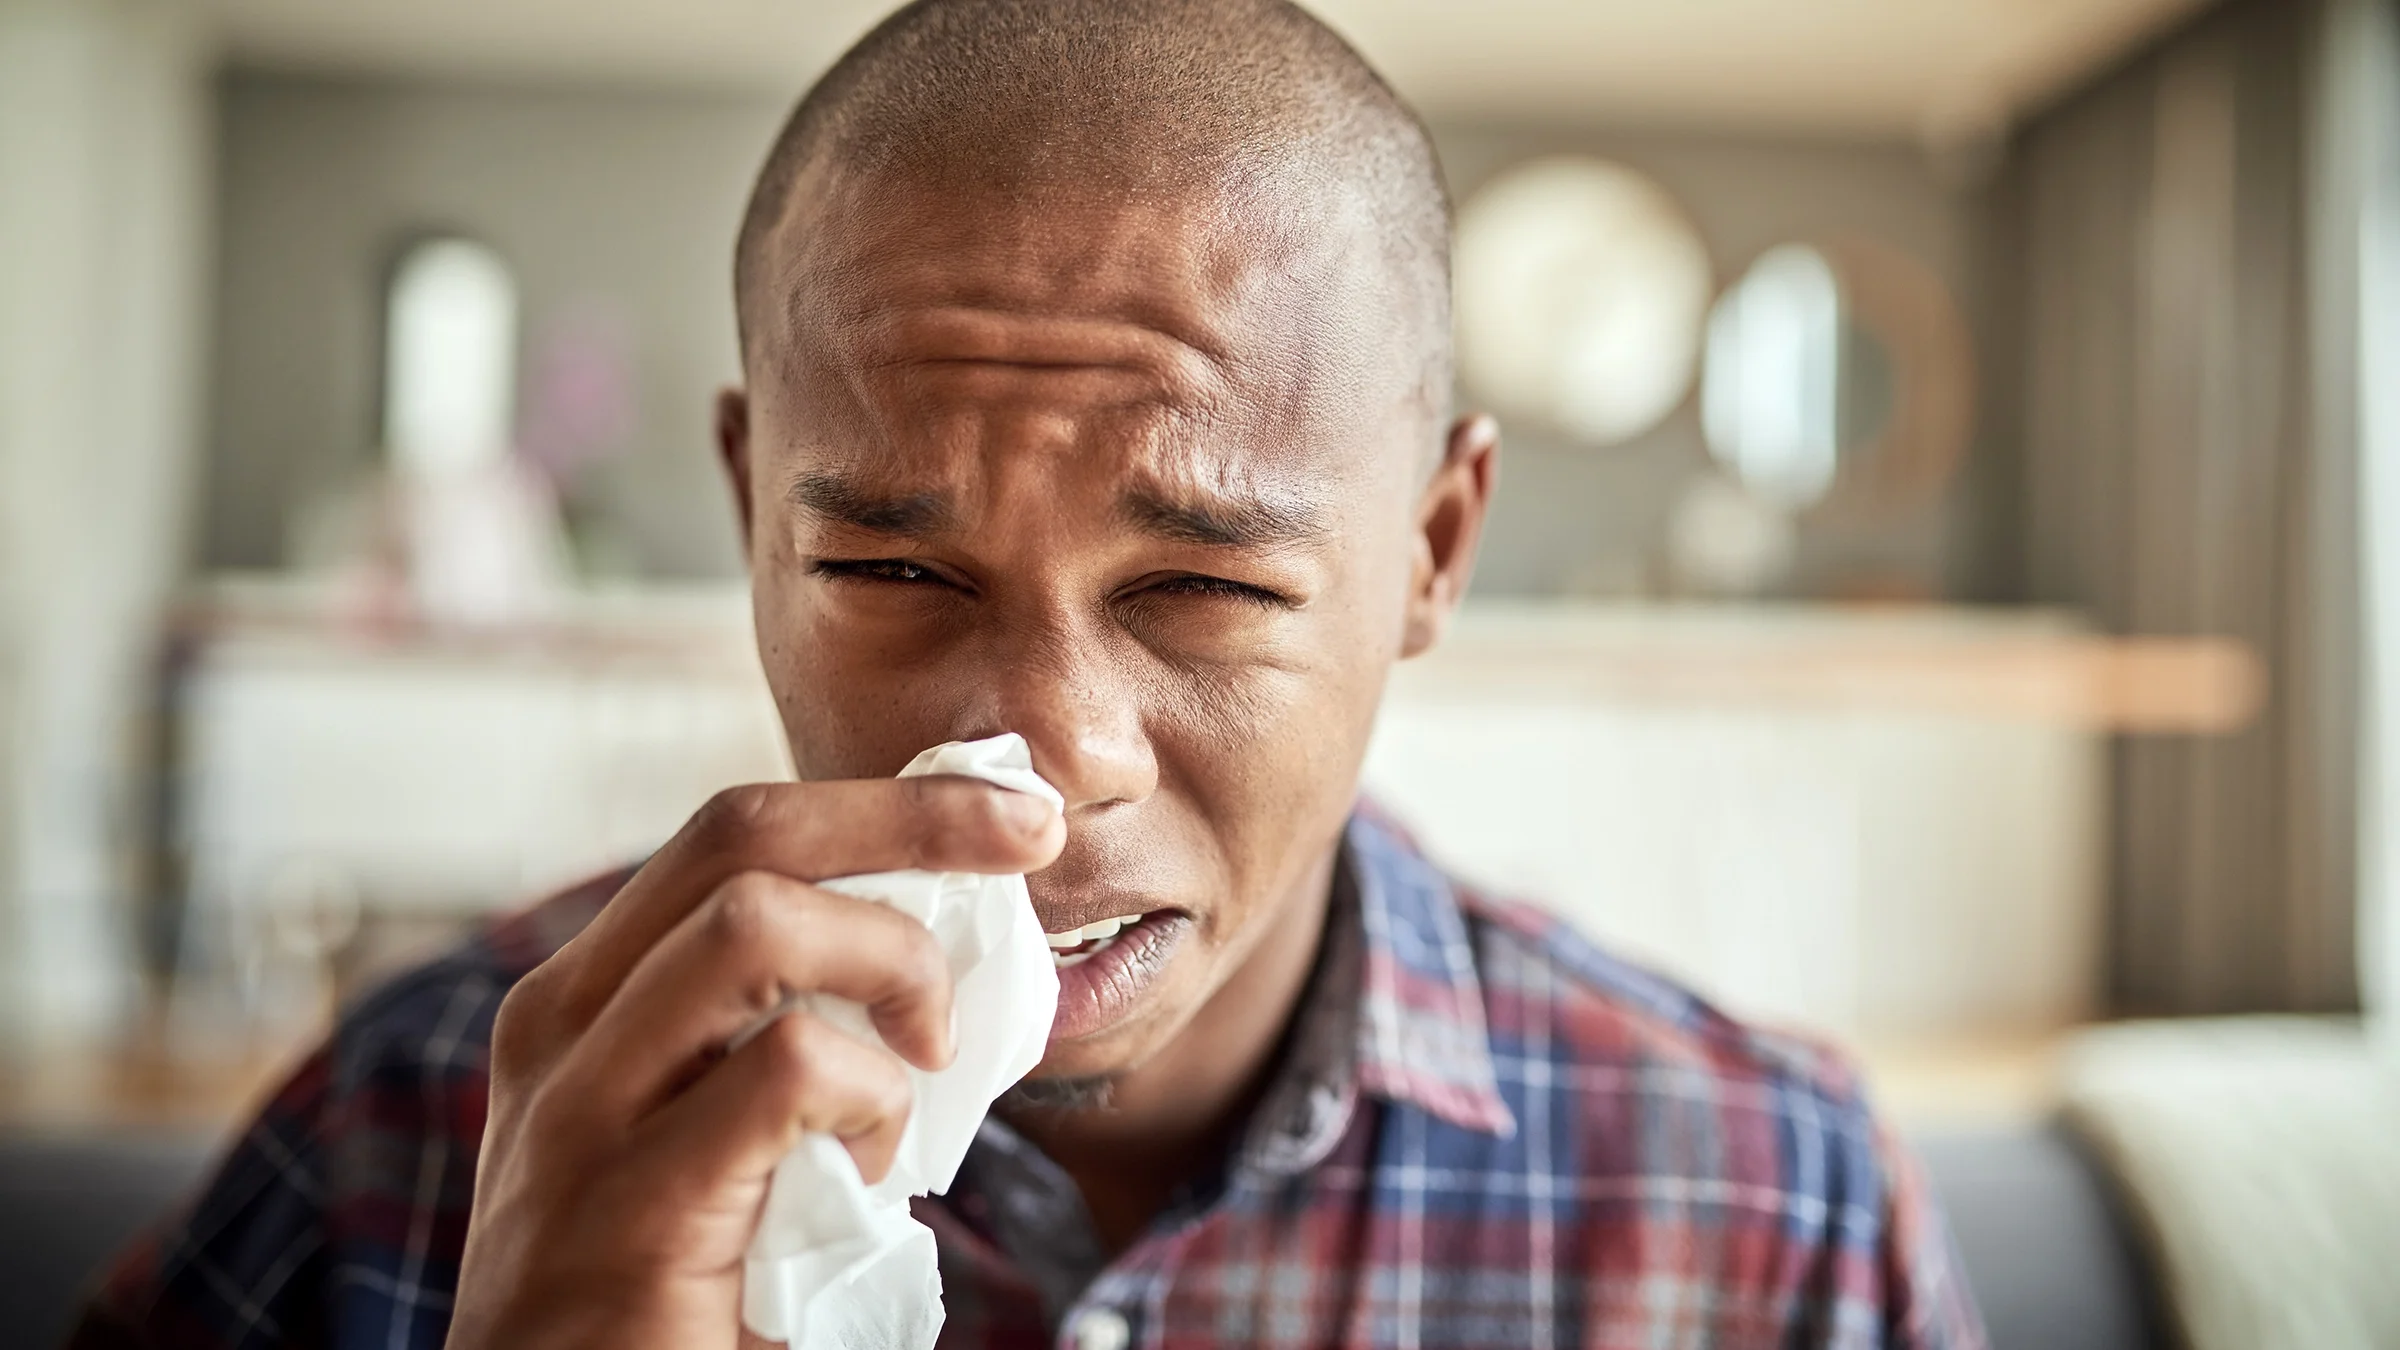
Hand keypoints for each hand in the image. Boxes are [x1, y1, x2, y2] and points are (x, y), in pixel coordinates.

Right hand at [444, 776, 1063, 1349]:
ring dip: (890, 962)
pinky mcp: (633, 1212)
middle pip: (739, 836)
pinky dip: (872, 1094)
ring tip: (927, 1052)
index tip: (1012, 813)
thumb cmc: (664, 1295)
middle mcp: (561, 1033)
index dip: (884, 800)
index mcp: (584, 1002)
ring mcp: (581, 1119)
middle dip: (911, 815)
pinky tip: (875, 1160)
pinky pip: (790, 1071)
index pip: (730, 833)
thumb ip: (770, 1036)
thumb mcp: (704, 1131)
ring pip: (753, 923)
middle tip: (1030, 844)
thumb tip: (933, 950)